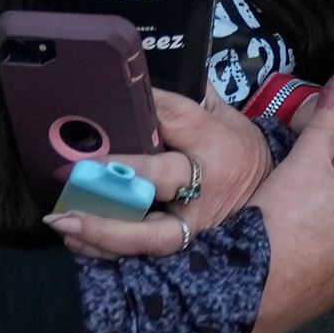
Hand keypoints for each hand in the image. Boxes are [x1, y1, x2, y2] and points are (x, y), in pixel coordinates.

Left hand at [47, 83, 274, 257]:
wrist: (270, 201)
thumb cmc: (240, 154)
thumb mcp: (229, 120)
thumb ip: (193, 102)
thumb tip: (148, 80)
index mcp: (219, 142)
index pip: (178, 117)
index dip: (144, 106)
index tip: (110, 95)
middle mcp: (206, 185)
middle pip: (160, 177)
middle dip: (118, 173)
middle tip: (75, 170)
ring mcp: (193, 224)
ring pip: (147, 233)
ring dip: (102, 227)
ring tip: (63, 220)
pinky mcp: (182, 249)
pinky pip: (139, 253)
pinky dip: (104, 248)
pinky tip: (75, 239)